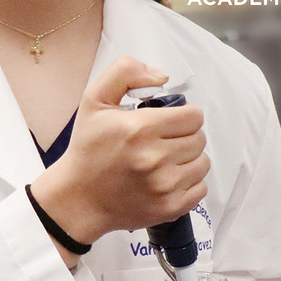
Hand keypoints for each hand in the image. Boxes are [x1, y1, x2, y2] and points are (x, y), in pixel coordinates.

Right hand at [30, 56, 209, 245]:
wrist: (78, 198)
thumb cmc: (88, 148)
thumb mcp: (95, 99)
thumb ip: (125, 71)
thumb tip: (161, 76)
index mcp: (139, 128)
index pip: (193, 116)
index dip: (184, 114)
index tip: (170, 120)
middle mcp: (154, 158)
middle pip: (199, 138)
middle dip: (185, 135)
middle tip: (164, 139)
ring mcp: (163, 187)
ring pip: (202, 163)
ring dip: (189, 159)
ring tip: (166, 159)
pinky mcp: (168, 209)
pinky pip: (200, 189)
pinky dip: (189, 183)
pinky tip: (168, 178)